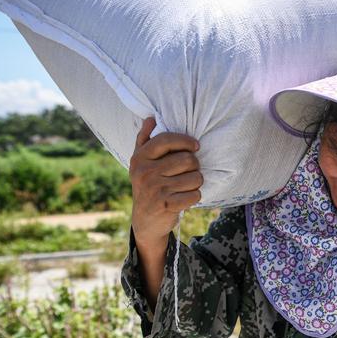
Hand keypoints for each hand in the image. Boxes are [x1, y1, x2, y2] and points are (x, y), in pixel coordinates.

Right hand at [129, 116, 202, 245]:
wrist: (145, 219)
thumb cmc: (148, 184)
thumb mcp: (141, 162)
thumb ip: (144, 139)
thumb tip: (150, 118)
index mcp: (140, 158)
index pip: (166, 139)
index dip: (185, 141)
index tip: (196, 146)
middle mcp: (145, 172)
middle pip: (187, 160)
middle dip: (195, 166)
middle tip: (190, 172)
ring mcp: (155, 189)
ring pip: (195, 178)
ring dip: (196, 182)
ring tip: (187, 185)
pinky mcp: (166, 205)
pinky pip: (195, 195)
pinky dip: (194, 197)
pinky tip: (185, 198)